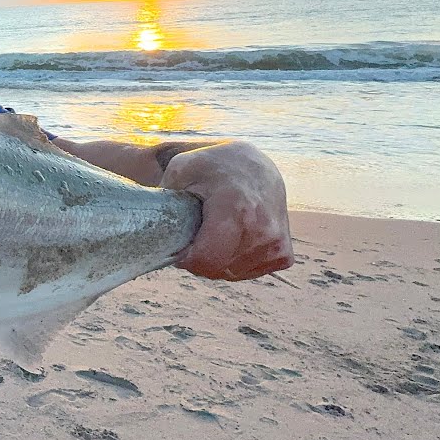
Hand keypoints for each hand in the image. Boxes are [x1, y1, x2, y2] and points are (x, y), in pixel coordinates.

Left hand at [160, 140, 291, 280]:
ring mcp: (277, 244)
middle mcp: (263, 229)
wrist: (253, 166)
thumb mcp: (181, 168)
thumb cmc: (211, 166)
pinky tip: (233, 239)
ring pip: (231, 273)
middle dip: (199, 259)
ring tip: (215, 232)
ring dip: (217, 260)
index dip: (185, 258)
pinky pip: (249, 272)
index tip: (180, 244)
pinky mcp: (285, 254)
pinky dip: (235, 262)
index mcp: (237, 209)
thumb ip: (164, 198)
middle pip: (217, 269)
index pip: (206, 260)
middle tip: (196, 235)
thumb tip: (154, 228)